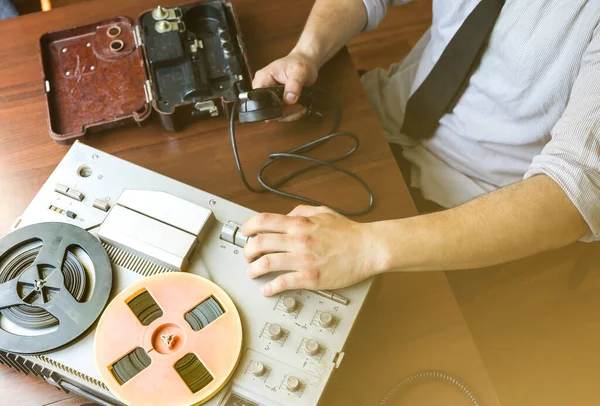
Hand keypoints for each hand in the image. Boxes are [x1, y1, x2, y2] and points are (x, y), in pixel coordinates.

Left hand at [241, 205, 381, 295]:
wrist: (368, 248)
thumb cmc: (349, 232)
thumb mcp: (323, 212)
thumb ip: (301, 211)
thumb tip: (286, 215)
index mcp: (300, 223)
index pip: (263, 221)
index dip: (248, 227)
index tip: (245, 233)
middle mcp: (298, 240)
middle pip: (259, 243)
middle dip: (247, 251)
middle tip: (247, 255)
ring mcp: (303, 260)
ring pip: (266, 264)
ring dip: (254, 270)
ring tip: (252, 272)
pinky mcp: (310, 278)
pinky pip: (282, 283)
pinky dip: (270, 288)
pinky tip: (267, 290)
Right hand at [252, 51, 318, 121]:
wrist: (305, 62)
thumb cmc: (300, 63)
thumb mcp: (299, 71)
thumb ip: (294, 85)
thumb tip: (289, 99)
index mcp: (263, 78)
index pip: (260, 99)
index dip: (273, 108)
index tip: (289, 105)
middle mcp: (262, 87)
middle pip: (268, 110)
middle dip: (285, 112)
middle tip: (298, 106)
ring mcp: (268, 95)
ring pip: (275, 114)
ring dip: (290, 114)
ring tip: (301, 106)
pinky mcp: (275, 100)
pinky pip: (281, 113)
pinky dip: (291, 113)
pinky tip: (299, 107)